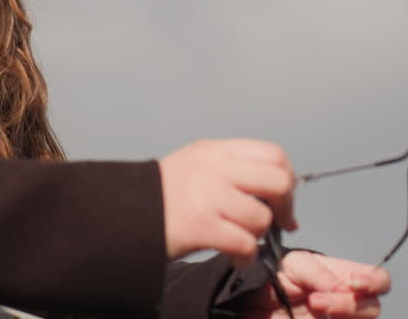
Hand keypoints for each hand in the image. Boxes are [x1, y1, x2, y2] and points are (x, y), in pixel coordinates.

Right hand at [157, 139, 296, 261]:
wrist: (121, 213)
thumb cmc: (162, 197)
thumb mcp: (197, 167)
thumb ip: (234, 171)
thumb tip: (279, 197)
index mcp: (214, 151)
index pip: (273, 155)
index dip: (287, 180)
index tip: (282, 201)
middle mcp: (213, 167)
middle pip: (278, 181)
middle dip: (284, 207)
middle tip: (276, 222)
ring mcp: (206, 195)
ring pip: (261, 217)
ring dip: (257, 236)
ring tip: (240, 241)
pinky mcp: (200, 225)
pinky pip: (244, 244)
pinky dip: (245, 256)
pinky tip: (233, 256)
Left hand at [243, 251, 390, 318]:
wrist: (246, 305)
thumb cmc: (269, 280)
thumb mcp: (289, 265)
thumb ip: (315, 272)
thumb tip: (339, 285)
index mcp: (341, 276)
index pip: (378, 279)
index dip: (373, 282)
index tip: (354, 284)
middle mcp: (345, 301)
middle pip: (373, 306)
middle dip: (348, 304)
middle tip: (317, 301)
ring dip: (341, 312)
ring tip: (312, 307)